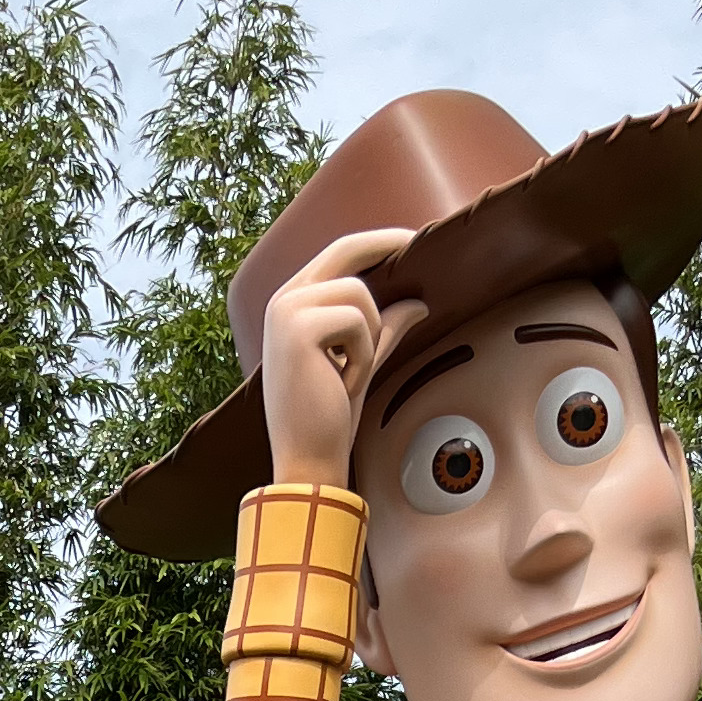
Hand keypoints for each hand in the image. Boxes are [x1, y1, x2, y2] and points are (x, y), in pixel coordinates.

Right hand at [261, 229, 427, 482]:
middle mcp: (283, 301)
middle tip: (419, 243)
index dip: (374, 242)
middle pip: (345, 251)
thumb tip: (417, 304)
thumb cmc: (328, 419)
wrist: (306, 461)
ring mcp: (287, 311)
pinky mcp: (298, 327)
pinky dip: (361, 356)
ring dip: (368, 339)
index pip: (337, 254)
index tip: (410, 239)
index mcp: (291, 305)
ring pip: (359, 294)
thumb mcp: (362, 364)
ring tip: (349, 376)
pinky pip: (356, 321)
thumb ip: (384, 330)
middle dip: (386, 245)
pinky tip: (341, 384)